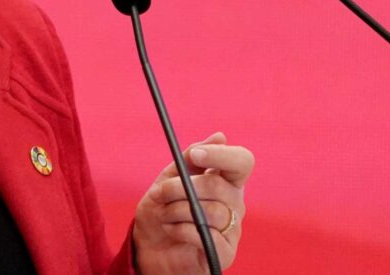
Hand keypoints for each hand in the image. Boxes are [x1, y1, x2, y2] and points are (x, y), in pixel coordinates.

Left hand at [131, 132, 253, 273]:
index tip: (195, 155)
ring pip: (212, 211)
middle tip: (160, 192)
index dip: (222, 155)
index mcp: (225, 181)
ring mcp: (232, 230)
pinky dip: (182, 230)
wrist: (147, 247)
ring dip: (177, 210)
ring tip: (163, 214)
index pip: (242, 162)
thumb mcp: (169, 178)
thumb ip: (190, 158)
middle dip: (180, 187)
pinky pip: (207, 236)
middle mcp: (234, 204)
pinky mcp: (225, 253)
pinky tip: (170, 229)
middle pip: (218, 186)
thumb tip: (220, 136)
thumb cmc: (161, 210)